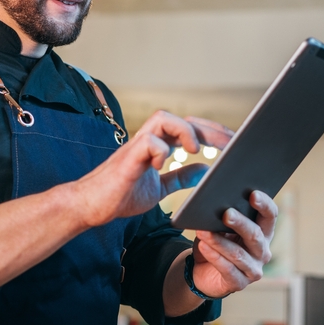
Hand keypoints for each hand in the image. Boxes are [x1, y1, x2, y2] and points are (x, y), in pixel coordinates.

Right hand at [72, 111, 233, 227]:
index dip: (211, 132)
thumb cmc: (119, 195)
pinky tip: (164, 163)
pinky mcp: (127, 157)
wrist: (91, 206)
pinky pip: (147, 141)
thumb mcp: (158, 189)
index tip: (233, 143)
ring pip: (163, 118)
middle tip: (230, 142)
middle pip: (182, 120)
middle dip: (208, 129)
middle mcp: (148, 141)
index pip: (189, 129)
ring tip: (195, 149)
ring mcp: (137, 146)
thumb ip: (179, 177)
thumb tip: (203, 169)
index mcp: (157, 147)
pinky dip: (160, 149)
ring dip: (184, 130)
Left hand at [191, 191, 276, 297]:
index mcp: (263, 232)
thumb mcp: (219, 227)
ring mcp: (253, 270)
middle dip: (240, 223)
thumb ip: (222, 216)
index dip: (264, 205)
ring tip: (203, 230)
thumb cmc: (215, 243)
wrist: (202, 272)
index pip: (270, 216)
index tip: (253, 194)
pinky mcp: (239, 283)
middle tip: (226, 213)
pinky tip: (203, 246)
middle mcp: (263, 251)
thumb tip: (214, 203)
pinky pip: (227, 269)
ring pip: (238, 253)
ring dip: (219, 241)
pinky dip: (214, 257)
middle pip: (255, 235)